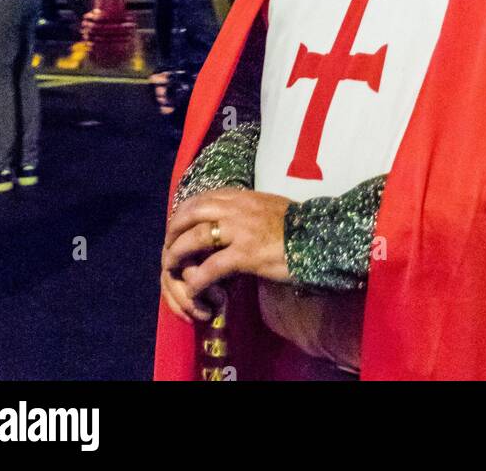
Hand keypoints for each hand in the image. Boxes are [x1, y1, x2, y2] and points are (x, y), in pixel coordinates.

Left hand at [161, 188, 290, 322]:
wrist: (317, 237)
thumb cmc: (296, 225)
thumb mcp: (267, 206)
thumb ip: (245, 208)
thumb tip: (227, 217)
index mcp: (241, 196)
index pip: (201, 198)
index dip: (183, 212)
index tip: (177, 225)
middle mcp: (236, 208)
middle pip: (190, 213)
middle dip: (173, 231)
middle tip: (168, 247)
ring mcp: (239, 230)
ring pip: (194, 237)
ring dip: (177, 254)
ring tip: (172, 267)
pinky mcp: (245, 254)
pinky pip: (211, 267)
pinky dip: (197, 279)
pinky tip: (193, 289)